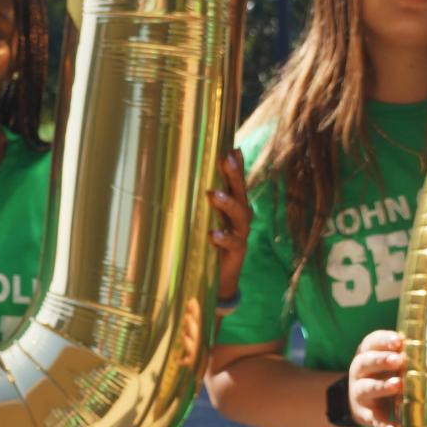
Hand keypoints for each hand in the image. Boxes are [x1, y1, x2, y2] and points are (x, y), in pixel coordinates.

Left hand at [208, 148, 251, 310]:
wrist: (218, 279)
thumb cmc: (209, 242)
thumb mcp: (205, 218)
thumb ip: (202, 200)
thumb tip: (185, 173)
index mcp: (234, 205)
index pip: (237, 180)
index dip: (236, 164)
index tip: (231, 148)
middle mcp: (241, 216)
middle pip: (241, 191)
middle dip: (235, 175)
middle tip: (226, 159)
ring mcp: (241, 234)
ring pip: (240, 214)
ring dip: (227, 203)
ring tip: (212, 194)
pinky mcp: (238, 252)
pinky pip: (233, 243)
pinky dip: (223, 237)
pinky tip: (213, 234)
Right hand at [348, 328, 405, 426]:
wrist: (358, 402)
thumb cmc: (381, 374)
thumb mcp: (385, 361)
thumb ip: (400, 353)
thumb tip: (425, 344)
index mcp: (366, 354)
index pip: (372, 342)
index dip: (384, 340)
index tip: (398, 341)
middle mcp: (359, 372)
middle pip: (366, 362)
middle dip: (382, 360)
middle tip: (399, 360)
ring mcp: (360, 393)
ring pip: (368, 388)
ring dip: (382, 387)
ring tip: (398, 385)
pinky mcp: (365, 415)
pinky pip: (374, 419)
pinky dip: (384, 425)